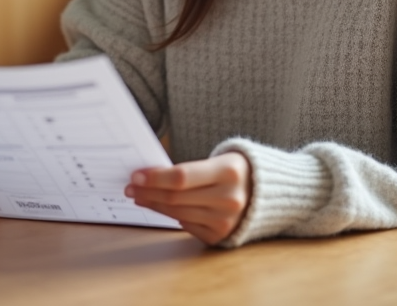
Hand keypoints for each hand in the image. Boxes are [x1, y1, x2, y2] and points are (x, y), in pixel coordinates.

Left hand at [125, 152, 251, 244]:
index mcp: (228, 172)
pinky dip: (170, 216)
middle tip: (131, 186)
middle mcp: (229, 199)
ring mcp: (225, 220)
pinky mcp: (220, 235)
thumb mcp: (219, 160)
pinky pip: (186, 226)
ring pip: (177, 213)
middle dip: (148, 191)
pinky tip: (160, 207)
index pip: (181, 177)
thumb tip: (150, 175)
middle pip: (176, 197)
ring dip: (154, 204)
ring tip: (140, 196)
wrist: (265, 194)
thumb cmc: (233, 172)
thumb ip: (189, 169)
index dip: (155, 177)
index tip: (136, 175)